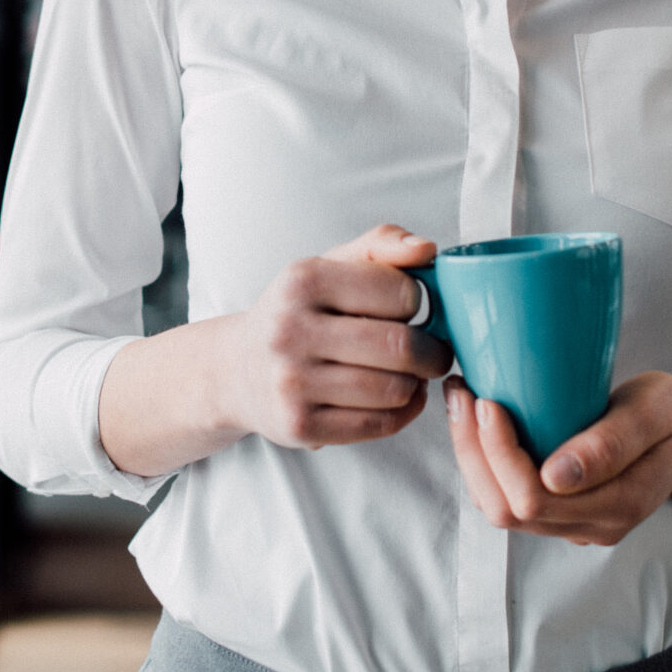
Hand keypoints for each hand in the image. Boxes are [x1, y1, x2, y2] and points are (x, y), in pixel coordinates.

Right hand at [206, 223, 452, 449]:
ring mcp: (292, 382)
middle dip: (432, 352)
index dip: (421, 302)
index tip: (416, 310)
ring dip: (416, 384)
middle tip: (433, 352)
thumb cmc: (298, 313)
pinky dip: (403, 412)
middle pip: (400, 346)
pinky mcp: (300, 426)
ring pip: (394, 389)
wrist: (237, 369)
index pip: (400, 292)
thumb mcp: (328, 266)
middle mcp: (291, 330)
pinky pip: (379, 424)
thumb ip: (381, 245)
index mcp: (303, 281)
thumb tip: (428, 250)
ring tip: (410, 374)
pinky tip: (396, 399)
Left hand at [446, 371, 671, 545]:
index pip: (535, 498)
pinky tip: (478, 421)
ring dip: (472, 458)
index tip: (488, 400)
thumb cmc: (671, 414)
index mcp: (619, 504)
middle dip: (474, 452)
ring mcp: (574, 524)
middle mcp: (592, 526)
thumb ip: (612, 443)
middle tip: (462, 392)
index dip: (500, 453)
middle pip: (507, 509)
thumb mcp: (653, 411)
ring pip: (499, 509)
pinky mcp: (559, 512)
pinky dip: (484, 463)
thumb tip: (556, 476)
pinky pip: (507, 499)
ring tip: (462, 399)